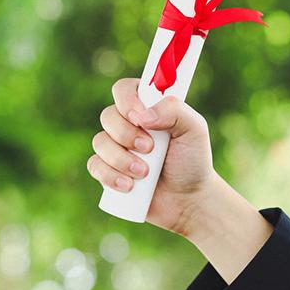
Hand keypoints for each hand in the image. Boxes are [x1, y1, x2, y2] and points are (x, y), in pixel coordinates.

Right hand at [87, 77, 273, 283]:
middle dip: (126, 134)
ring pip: (99, 142)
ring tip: (144, 173)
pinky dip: (110, 176)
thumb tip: (143, 115)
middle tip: (149, 149)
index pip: (123, 89)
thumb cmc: (192, 160)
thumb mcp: (194, 130)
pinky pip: (94, 166)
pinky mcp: (107, 170)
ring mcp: (114, 147)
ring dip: (121, 159)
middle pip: (108, 116)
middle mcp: (126, 123)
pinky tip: (128, 186)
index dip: (127, 100)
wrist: (188, 199)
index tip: (140, 118)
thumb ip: (175, 111)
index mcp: (145, 106)